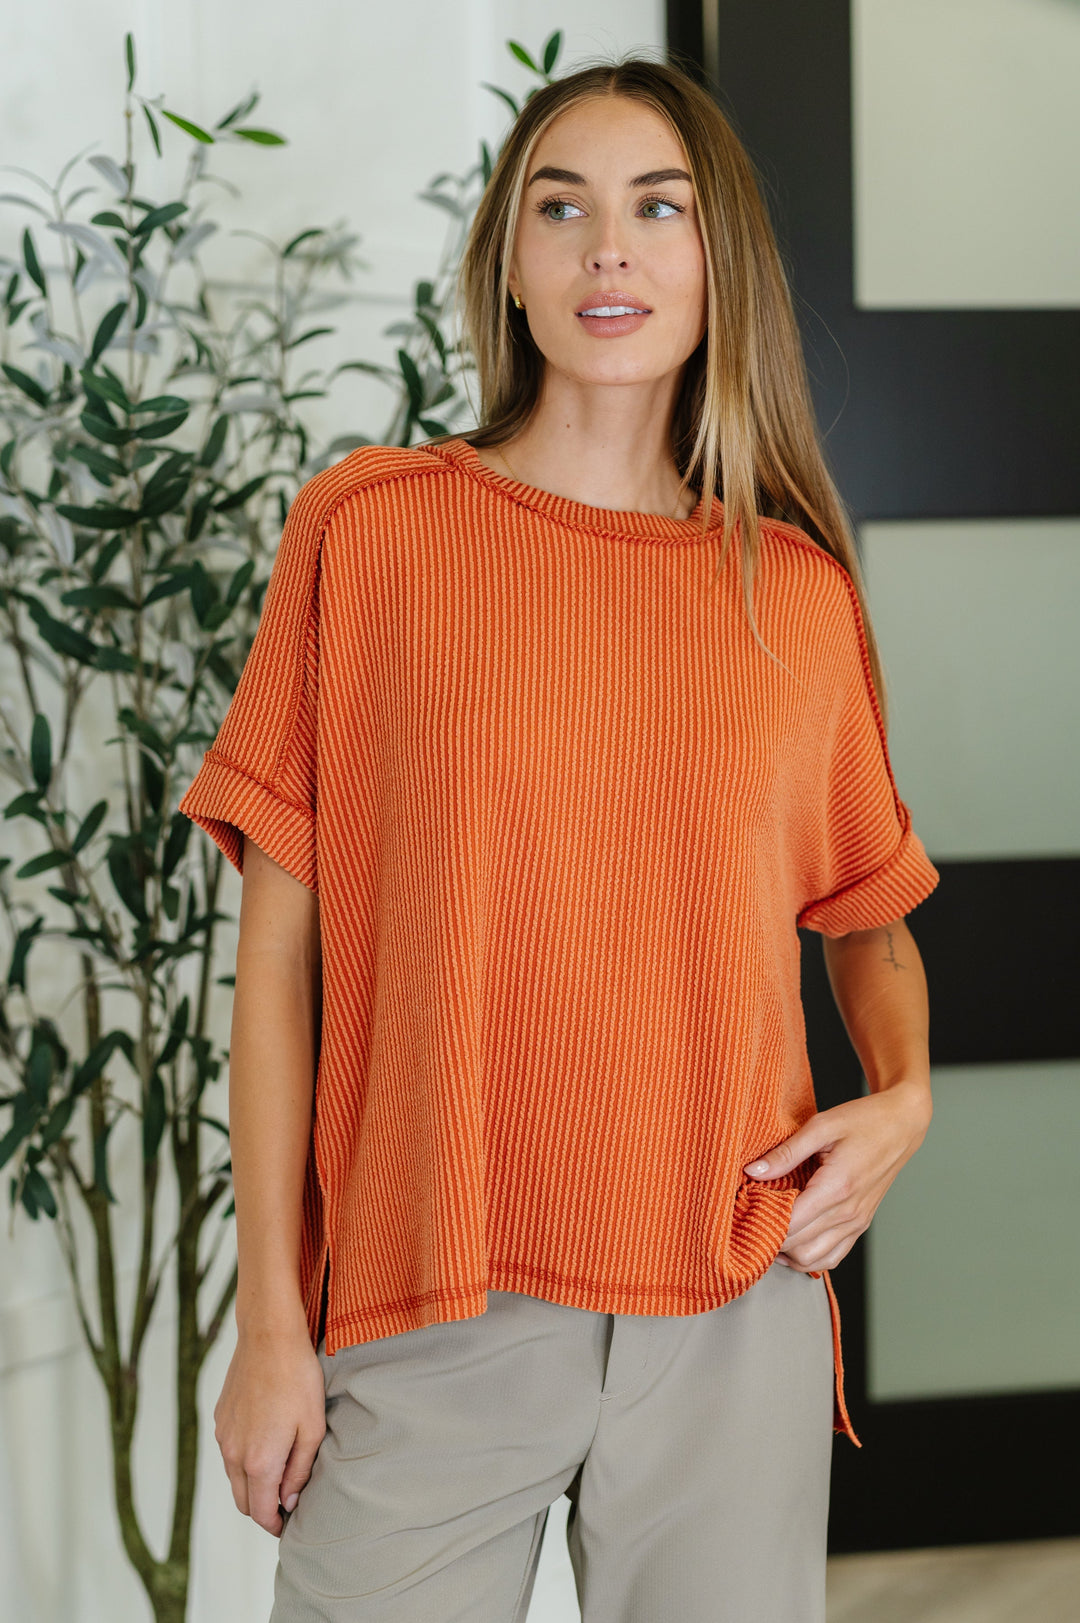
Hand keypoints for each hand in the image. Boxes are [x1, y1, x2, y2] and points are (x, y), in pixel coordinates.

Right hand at [214, 1313, 326, 1536]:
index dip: (275, 1524)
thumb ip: (299, 1470)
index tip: (288, 1524)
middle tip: (286, 1502)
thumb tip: (289, 1500)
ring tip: (278, 1472)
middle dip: (262, 1508)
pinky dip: (243, 1459)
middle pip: (242, 1500)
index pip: (260, 1512)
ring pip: (233, 1477)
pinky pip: (229, 1451)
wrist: (269, 1337)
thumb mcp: (311, 1428)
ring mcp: (223, 1435)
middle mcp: (234, 1454)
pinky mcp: (220, 1417)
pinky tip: (265, 1441)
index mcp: (259, 1461)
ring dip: (252, 1484)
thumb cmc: (297, 1379)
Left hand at [743, 1077, 931, 1273]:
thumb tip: (752, 1171)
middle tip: (749, 1221)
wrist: (902, 1125)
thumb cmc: (864, 1120)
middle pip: (798, 1247)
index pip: (790, 1224)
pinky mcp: (861, 1224)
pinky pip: (832, 1257)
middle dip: (770, 1239)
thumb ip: (786, 1153)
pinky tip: (792, 1240)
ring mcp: (857, 1222)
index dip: (763, 1224)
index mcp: (836, 1187)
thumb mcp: (821, 1126)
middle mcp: (848, 1212)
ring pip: (814, 1259)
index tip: (743, 1213)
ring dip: (787, 1252)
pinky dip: (809, 1257)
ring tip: (768, 1230)